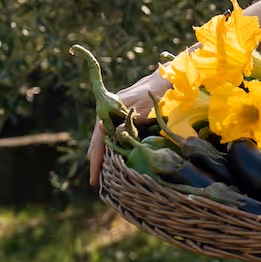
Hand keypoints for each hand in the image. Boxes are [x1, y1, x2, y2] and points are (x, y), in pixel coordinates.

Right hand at [86, 70, 166, 186]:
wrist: (166, 80)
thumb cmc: (155, 94)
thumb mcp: (142, 111)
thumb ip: (128, 124)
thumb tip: (113, 137)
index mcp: (109, 111)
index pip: (99, 139)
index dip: (96, 159)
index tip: (94, 177)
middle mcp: (109, 115)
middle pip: (99, 142)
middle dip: (97, 161)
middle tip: (95, 181)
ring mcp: (117, 117)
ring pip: (106, 140)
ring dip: (105, 157)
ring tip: (102, 176)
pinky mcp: (126, 120)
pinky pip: (116, 137)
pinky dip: (114, 149)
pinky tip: (114, 161)